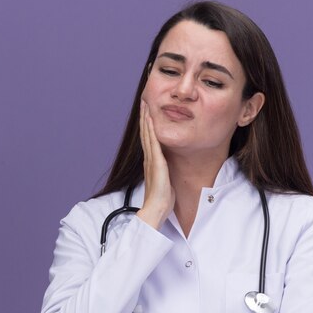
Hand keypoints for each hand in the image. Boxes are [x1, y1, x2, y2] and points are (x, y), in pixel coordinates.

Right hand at [137, 99, 174, 229]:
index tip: (148, 113)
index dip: (147, 126)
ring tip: (145, 105)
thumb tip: (169, 173)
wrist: (155, 210)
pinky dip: (150, 130)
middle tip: (144, 102)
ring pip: (147, 135)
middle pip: (145, 134)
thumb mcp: (166, 184)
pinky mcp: (156, 163)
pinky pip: (153, 143)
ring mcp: (151, 160)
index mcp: (151, 163)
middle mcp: (149, 159)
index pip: (148, 140)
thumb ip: (166, 175)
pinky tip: (151, 120)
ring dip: (146, 119)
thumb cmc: (161, 201)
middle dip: (145, 117)